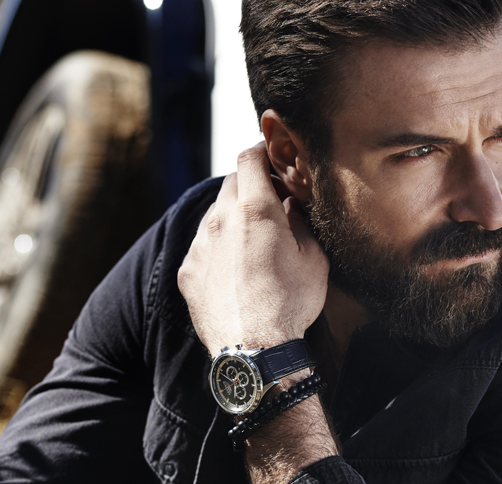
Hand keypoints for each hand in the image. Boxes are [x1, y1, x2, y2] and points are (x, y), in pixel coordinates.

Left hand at [178, 143, 329, 355]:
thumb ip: (300, 221)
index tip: (272, 157)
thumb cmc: (289, 303)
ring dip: (232, 216)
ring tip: (253, 240)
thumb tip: (291, 205)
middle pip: (231, 181)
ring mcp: (200, 244)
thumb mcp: (313, 258)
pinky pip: (202, 245)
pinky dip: (218, 246)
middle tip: (270, 200)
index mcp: (255, 209)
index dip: (261, 151)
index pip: (249, 157)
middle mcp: (221, 220)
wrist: (254, 350)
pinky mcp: (188, 270)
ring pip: (214, 213)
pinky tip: (235, 268)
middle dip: (250, 184)